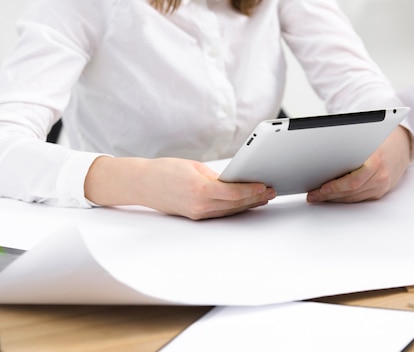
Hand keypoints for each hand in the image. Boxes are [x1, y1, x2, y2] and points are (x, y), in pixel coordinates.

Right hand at [84, 157, 275, 219]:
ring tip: (263, 197)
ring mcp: (197, 214)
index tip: (265, 185)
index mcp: (200, 190)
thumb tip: (236, 181)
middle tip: (270, 191)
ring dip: (248, 205)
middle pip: (235, 205)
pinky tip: (245, 203)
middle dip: (255, 198)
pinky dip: (235, 207)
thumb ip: (216, 177)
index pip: (234, 193)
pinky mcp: (195, 216)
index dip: (252, 190)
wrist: (142, 184)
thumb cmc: (165, 171)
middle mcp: (200, 206)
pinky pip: (220, 212)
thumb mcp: (194, 167)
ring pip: (229, 210)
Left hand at [306, 126, 413, 202]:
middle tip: (312, 195)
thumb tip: (322, 154)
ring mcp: (381, 186)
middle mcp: (380, 176)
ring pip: (353, 197)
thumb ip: (348, 148)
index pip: (353, 181)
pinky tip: (331, 196)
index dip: (336, 187)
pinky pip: (358, 198)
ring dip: (333, 198)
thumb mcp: (365, 138)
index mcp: (376, 162)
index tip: (321, 188)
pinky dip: (343, 198)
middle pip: (350, 192)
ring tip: (317, 197)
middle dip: (328, 195)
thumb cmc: (380, 139)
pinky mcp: (379, 192)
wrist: (401, 146)